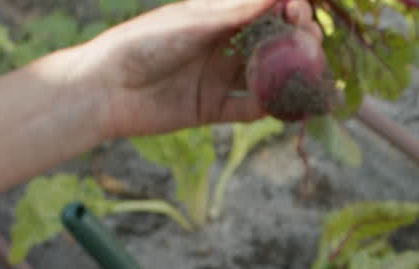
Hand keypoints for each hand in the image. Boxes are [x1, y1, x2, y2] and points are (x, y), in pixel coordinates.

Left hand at [66, 0, 321, 139]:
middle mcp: (223, 46)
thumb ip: (235, 12)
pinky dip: (271, 108)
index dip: (288, 8)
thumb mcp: (191, 23)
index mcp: (217, 17)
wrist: (105, 90)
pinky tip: (288, 105)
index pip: (264, 9)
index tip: (301, 10)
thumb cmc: (142, 44)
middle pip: (272, 42)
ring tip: (312, 74)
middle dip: (298, 40)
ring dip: (291, 75)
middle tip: (312, 42)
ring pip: (266, 76)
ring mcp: (219, 78)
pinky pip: (249, 109)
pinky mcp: (213, 109)